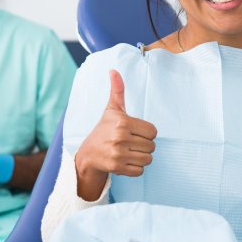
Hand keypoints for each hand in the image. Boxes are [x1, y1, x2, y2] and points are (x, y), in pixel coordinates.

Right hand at [75, 70, 156, 199]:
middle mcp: (120, 137)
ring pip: (148, 159)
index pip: (153, 131)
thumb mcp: (111, 110)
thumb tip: (113, 71)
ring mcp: (118, 154)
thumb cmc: (103, 130)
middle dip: (144, 146)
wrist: (88, 154)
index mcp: (123, 122)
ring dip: (141, 158)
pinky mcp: (117, 168)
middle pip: (152, 146)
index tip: (135, 132)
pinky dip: (135, 168)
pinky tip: (125, 162)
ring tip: (129, 152)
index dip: (146, 133)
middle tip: (130, 143)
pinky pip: (140, 171)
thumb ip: (117, 91)